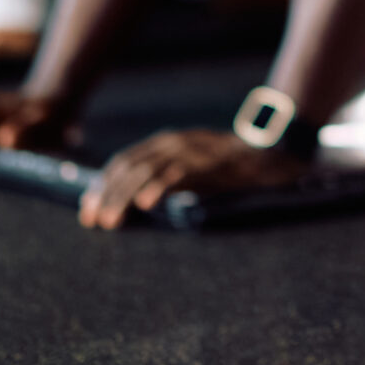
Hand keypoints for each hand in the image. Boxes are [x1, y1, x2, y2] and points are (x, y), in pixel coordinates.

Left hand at [79, 129, 307, 229]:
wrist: (276, 150)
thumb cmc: (234, 167)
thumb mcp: (194, 169)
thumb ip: (168, 179)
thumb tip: (135, 205)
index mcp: (168, 144)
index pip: (124, 162)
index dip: (103, 186)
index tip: (88, 211)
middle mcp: (177, 142)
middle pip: (131, 167)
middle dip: (108, 195)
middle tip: (94, 221)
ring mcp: (196, 150)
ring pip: (150, 170)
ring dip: (126, 196)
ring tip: (113, 219)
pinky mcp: (215, 162)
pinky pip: (184, 173)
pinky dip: (162, 186)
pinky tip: (147, 203)